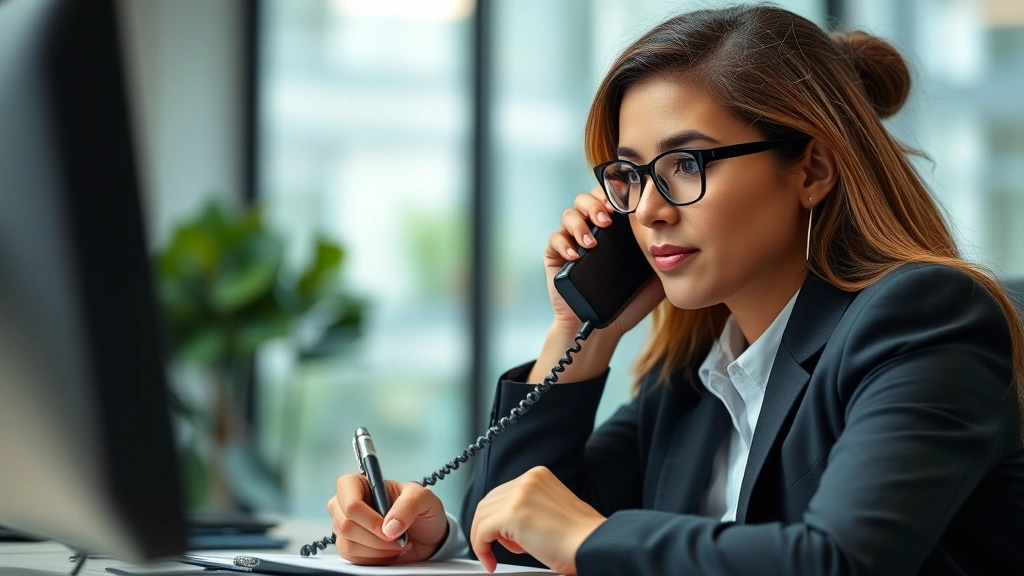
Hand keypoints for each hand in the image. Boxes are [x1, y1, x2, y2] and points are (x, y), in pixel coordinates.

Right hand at [328, 474, 448, 564]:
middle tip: (397, 538)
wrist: (428, 536)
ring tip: (397, 544)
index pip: (347, 495)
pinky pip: (351, 557)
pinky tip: (388, 552)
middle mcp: (347, 503)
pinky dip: (374, 558)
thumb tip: (388, 527)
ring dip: (377, 550)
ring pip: (348, 544)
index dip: (366, 516)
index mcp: (361, 483)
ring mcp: (345, 525)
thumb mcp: (424, 498)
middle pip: (345, 524)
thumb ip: (408, 505)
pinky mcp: (349, 545)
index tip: (387, 527)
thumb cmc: (422, 510)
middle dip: (375, 537)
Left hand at [469, 466, 605, 574]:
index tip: (497, 536)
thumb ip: (527, 509)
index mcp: (538, 476)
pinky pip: (482, 531)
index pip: (502, 494)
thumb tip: (504, 527)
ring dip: (485, 539)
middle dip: (488, 528)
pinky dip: (481, 548)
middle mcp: (527, 480)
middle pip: (489, 503)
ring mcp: (519, 495)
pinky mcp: (512, 514)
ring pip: (482, 517)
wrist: (593, 545)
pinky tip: (491, 561)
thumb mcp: (550, 511)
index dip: (496, 519)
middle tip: (497, 548)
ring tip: (499, 556)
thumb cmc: (579, 538)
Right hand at [544, 187, 663, 338]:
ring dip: (580, 222)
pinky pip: (554, 239)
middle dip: (596, 204)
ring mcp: (572, 241)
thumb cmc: (628, 302)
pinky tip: (575, 255)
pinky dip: (563, 243)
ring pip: (569, 214)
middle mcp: (592, 230)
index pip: (612, 199)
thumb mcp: (655, 276)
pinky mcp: (556, 256)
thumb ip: (668, 256)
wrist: (604, 328)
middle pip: (587, 199)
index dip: (617, 194)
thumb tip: (685, 237)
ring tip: (592, 240)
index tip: (627, 204)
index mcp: (616, 230)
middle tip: (608, 220)